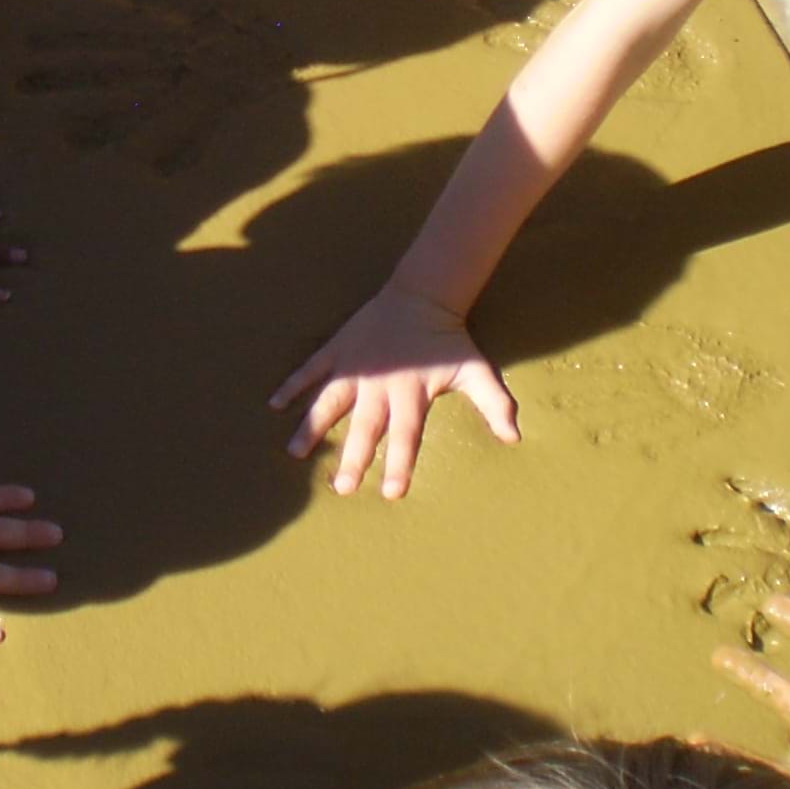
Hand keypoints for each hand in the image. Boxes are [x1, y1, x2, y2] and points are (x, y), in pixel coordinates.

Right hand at [268, 289, 518, 498]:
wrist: (422, 295)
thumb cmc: (448, 340)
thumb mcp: (476, 371)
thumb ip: (495, 403)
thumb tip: (515, 436)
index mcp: (411, 393)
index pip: (406, 436)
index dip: (400, 464)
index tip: (391, 493)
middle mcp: (380, 384)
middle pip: (365, 427)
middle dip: (354, 458)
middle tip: (342, 489)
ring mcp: (355, 367)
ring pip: (330, 401)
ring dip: (312, 428)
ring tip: (295, 454)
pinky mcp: (338, 349)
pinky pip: (311, 369)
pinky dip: (292, 384)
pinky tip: (274, 404)